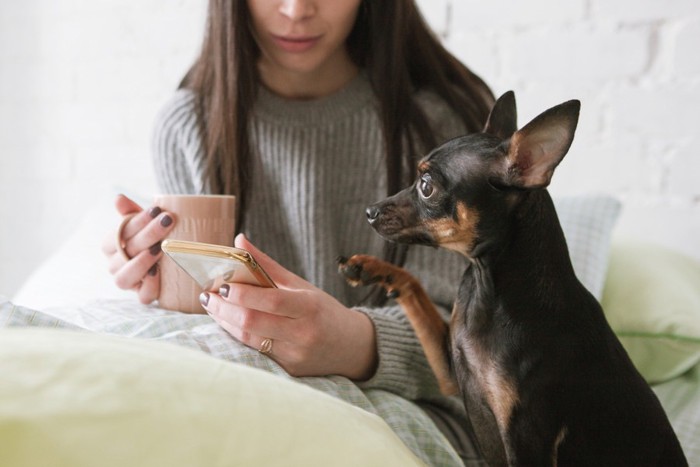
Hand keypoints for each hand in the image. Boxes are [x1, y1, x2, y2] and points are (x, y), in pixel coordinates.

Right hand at [101, 194, 175, 303]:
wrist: (174, 256)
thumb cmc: (156, 237)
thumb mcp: (147, 222)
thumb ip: (132, 212)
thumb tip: (118, 198)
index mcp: (111, 245)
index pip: (118, 233)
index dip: (137, 221)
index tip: (157, 210)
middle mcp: (114, 265)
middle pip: (124, 253)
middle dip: (147, 235)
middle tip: (167, 222)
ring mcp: (128, 282)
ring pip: (124, 278)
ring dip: (141, 263)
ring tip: (159, 249)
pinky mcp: (143, 295)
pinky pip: (142, 296)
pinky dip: (149, 286)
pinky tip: (159, 272)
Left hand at [201, 234, 377, 380]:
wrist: (352, 348)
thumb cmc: (324, 311)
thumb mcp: (301, 286)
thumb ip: (267, 265)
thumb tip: (239, 240)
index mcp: (308, 307)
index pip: (270, 300)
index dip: (242, 294)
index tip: (221, 285)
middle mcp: (302, 333)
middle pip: (253, 322)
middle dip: (224, 309)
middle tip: (208, 296)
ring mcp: (295, 355)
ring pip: (249, 339)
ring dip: (225, 322)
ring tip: (213, 307)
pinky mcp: (289, 370)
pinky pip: (256, 352)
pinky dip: (238, 336)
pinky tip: (229, 324)